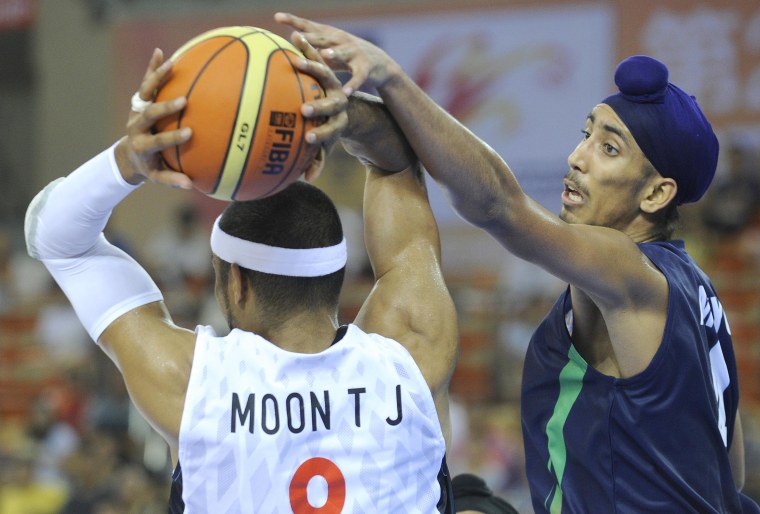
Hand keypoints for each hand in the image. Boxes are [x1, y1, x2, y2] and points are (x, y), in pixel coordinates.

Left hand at [114, 48, 192, 188]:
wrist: (129, 154)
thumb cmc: (150, 166)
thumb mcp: (158, 176)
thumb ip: (172, 179)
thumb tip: (191, 185)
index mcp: (142, 145)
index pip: (157, 140)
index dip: (172, 137)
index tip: (189, 133)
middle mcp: (137, 125)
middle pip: (149, 113)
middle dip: (165, 107)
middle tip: (183, 101)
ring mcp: (137, 111)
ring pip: (144, 92)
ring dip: (156, 78)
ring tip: (172, 64)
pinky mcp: (138, 101)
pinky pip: (146, 82)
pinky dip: (152, 68)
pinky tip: (160, 52)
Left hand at [275, 12, 401, 94]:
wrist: (381, 64)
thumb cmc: (348, 58)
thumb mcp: (329, 51)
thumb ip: (311, 48)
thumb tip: (285, 47)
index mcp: (330, 36)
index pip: (310, 27)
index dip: (295, 21)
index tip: (277, 17)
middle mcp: (342, 41)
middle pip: (323, 39)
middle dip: (310, 38)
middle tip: (294, 37)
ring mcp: (355, 53)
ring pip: (343, 53)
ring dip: (334, 53)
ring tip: (324, 55)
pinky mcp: (367, 68)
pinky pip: (359, 77)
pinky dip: (353, 84)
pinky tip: (346, 92)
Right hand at [288, 32, 347, 181]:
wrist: (347, 102)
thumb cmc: (330, 126)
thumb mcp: (327, 142)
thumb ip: (319, 159)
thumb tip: (307, 180)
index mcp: (340, 120)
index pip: (333, 129)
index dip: (322, 134)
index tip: (309, 139)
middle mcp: (340, 100)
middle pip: (331, 103)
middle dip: (319, 107)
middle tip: (304, 109)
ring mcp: (335, 82)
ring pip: (326, 73)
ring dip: (312, 67)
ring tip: (296, 60)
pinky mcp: (328, 66)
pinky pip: (317, 54)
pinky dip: (306, 47)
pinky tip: (293, 36)